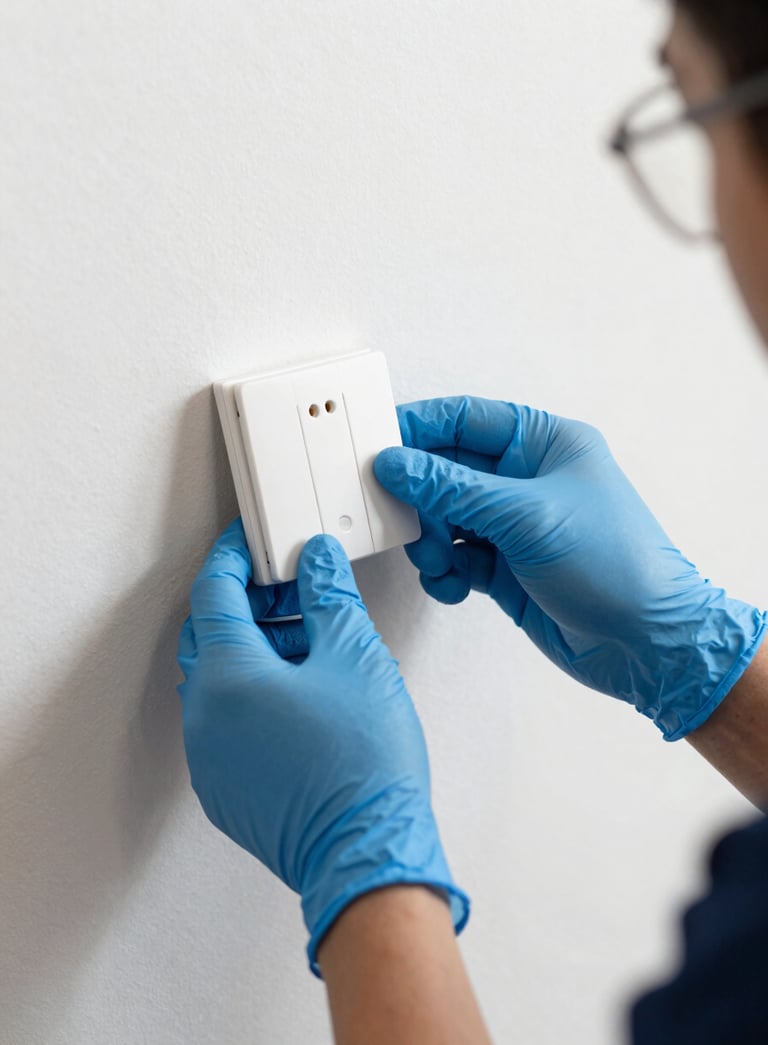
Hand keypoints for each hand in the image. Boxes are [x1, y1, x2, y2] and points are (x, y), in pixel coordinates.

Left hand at [177, 519, 467, 973]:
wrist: (368, 854)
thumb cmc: (364, 763)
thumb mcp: (355, 657)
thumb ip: (328, 595)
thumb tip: (315, 558)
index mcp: (228, 676)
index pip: (213, 593)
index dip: (233, 557)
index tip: (250, 540)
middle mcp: (205, 717)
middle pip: (211, 636)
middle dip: (246, 603)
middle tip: (289, 587)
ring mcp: (210, 758)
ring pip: (219, 682)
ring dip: (255, 650)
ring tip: (311, 642)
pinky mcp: (226, 789)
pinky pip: (227, 724)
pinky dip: (253, 695)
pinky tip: (303, 694)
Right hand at [374, 397, 766, 740]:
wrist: (647, 646)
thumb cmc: (614, 565)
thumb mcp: (526, 517)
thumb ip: (452, 488)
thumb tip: (395, 463)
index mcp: (544, 443)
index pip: (464, 419)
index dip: (417, 429)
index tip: (375, 448)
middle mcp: (525, 480)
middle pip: (444, 470)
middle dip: (419, 498)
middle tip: (402, 521)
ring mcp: (513, 525)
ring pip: (442, 518)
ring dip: (428, 541)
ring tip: (436, 561)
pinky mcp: (504, 567)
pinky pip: (453, 558)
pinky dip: (444, 573)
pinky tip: (454, 587)